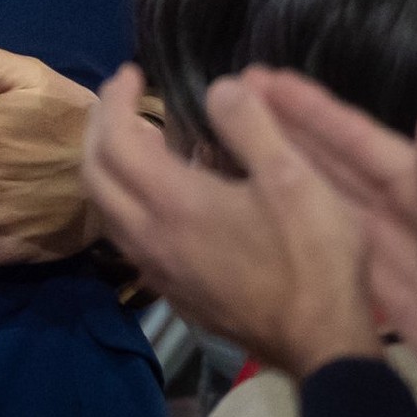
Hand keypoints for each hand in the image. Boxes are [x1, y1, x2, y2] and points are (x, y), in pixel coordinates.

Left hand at [84, 64, 381, 377]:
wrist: (321, 345)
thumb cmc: (311, 258)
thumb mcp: (293, 178)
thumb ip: (250, 124)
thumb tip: (218, 87)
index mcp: (171, 203)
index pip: (114, 138)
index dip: (115, 98)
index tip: (132, 71)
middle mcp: (148, 237)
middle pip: (94, 173)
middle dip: (100, 127)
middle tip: (125, 99)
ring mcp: (156, 269)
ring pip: (106, 208)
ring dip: (110, 165)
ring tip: (142, 137)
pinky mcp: (173, 291)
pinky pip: (127, 234)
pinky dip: (128, 198)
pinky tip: (164, 192)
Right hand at [255, 72, 416, 401]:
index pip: (359, 139)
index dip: (313, 108)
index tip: (266, 78)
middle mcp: (397, 209)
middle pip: (331, 159)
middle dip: (285, 125)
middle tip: (233, 95)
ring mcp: (383, 248)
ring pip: (320, 196)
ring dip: (280, 165)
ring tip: (229, 139)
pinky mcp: (374, 288)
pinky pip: (324, 243)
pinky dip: (290, 221)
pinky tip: (256, 207)